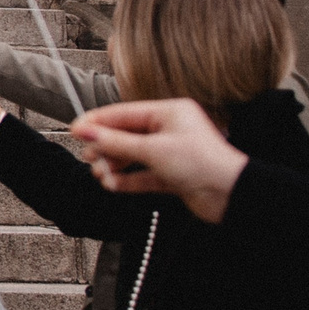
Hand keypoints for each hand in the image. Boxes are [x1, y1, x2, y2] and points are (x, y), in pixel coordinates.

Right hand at [71, 98, 246, 223]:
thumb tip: (86, 132)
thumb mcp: (152, 150)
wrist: (232, 196)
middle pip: (126, 135)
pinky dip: (128, 180)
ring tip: (101, 175)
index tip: (76, 130)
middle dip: (106, 147)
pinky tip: (114, 185)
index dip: (98, 122)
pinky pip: (143, 175)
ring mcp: (171, 153)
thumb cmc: (202, 164)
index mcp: (169, 113)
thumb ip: (115, 142)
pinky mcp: (173, 176)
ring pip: (133, 156)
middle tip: (89, 156)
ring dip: (115, 166)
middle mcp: (170, 130)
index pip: (124, 113)